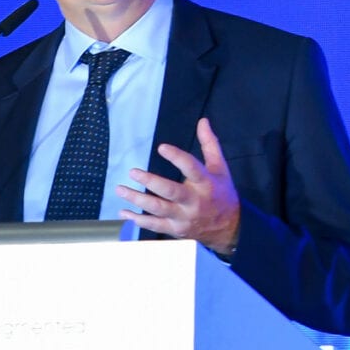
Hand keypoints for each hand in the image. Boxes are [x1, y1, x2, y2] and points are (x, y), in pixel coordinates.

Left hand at [124, 117, 241, 253]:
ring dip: (137, 200)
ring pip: (158, 208)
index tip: (162, 148)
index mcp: (206, 183)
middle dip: (150, 182)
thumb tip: (203, 121)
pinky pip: (154, 225)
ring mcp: (184, 217)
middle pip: (170, 191)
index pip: (191, 168)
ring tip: (120, 189)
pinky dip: (137, 220)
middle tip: (133, 172)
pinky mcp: (176, 229)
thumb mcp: (220, 168)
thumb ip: (209, 144)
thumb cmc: (221, 193)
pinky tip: (123, 212)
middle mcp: (194, 201)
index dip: (177, 158)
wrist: (229, 227)